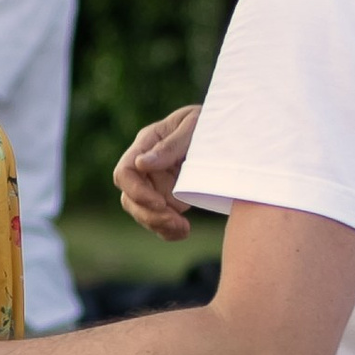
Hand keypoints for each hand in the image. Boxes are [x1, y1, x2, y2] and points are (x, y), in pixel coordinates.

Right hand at [113, 105, 201, 240]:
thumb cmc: (209, 121)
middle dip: (151, 214)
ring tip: (184, 228)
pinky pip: (159, 219)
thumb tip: (141, 164)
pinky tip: (183, 232)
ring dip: (160, 225)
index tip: (160, 203)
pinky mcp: (167, 196)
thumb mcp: (193, 126)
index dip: (137, 192)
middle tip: (178, 222)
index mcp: (146, 143)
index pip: (125, 172)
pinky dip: (168, 231)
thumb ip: (169, 146)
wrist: (229, 130)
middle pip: (130, 198)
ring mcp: (155, 182)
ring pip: (143, 212)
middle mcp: (145, 165)